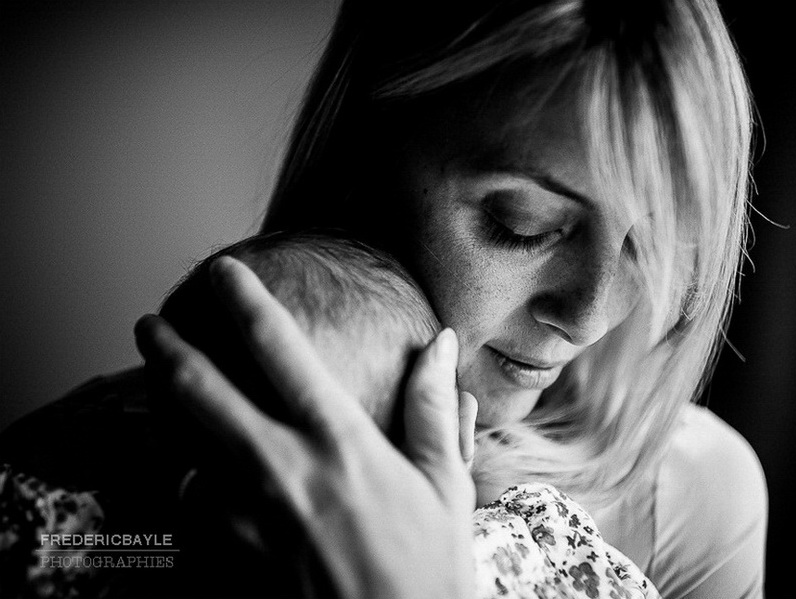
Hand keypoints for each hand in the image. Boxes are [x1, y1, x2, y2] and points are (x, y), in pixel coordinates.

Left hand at [135, 256, 474, 598]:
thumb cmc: (428, 566)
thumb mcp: (445, 482)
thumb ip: (432, 407)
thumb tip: (438, 343)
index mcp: (340, 442)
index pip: (279, 350)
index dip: (242, 300)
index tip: (220, 270)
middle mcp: (285, 471)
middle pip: (200, 394)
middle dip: (165, 351)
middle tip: (147, 324)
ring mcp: (252, 519)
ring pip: (183, 455)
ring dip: (171, 425)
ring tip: (164, 400)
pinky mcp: (235, 557)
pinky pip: (195, 513)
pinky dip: (193, 490)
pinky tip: (203, 484)